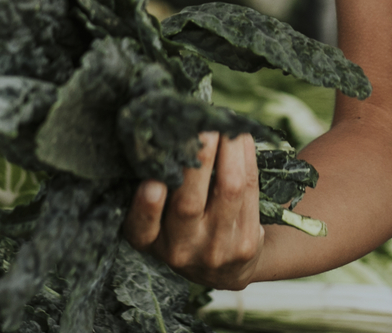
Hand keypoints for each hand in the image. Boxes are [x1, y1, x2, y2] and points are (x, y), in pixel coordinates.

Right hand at [122, 133, 263, 289]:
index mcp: (150, 241)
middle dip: (199, 159)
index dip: (146, 207)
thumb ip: (159, 184)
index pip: (141, 228)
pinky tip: (243, 138)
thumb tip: (171, 129)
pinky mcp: (246, 243)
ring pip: (228, 190)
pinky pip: (250, 190)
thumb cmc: (186, 227)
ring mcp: (216, 249)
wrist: (226, 267)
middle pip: (189, 204)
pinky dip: (246, 158)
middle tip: (203, 124)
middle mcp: (180, 250)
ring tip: (227, 124)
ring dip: (229, 150)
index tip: (152, 182)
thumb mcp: (160, 219)